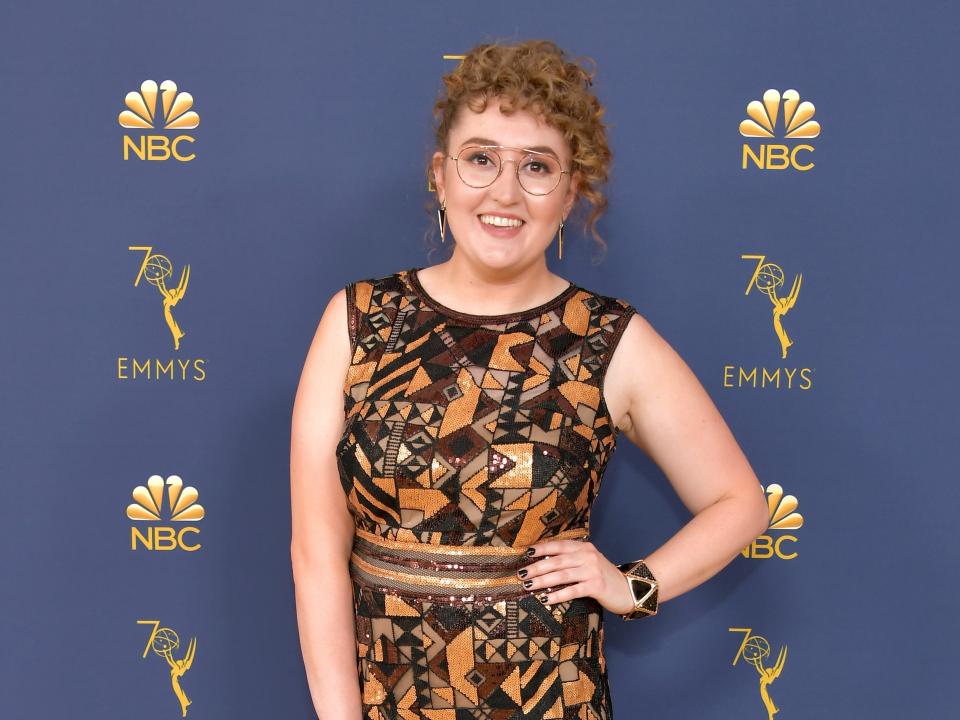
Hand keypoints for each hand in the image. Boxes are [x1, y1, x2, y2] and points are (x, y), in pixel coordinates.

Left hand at [519, 538, 635, 614]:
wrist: (629, 589)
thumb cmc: (603, 577)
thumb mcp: (588, 562)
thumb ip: (571, 560)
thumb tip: (543, 564)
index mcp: (584, 547)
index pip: (559, 545)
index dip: (542, 548)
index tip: (526, 553)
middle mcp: (588, 556)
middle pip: (557, 560)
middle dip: (537, 567)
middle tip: (521, 574)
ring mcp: (592, 570)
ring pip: (562, 575)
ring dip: (543, 581)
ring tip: (528, 586)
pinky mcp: (596, 586)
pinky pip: (572, 590)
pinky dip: (557, 595)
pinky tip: (545, 599)